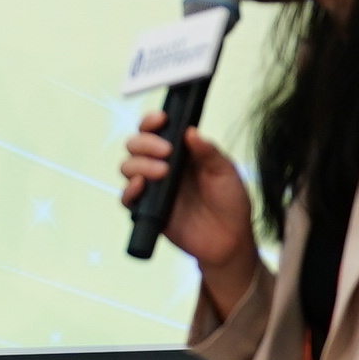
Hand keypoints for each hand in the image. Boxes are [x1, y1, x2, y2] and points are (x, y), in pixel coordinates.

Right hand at [118, 112, 263, 313]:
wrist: (231, 240)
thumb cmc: (231, 202)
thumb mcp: (226, 172)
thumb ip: (208, 151)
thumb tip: (190, 131)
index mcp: (180, 153)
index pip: (156, 131)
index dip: (152, 121)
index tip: (160, 119)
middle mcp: (162, 167)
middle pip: (135, 146)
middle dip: (144, 143)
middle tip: (166, 152)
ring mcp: (153, 189)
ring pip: (127, 168)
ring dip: (139, 164)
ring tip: (162, 172)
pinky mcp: (148, 211)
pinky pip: (127, 199)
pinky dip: (129, 190)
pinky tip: (142, 186)